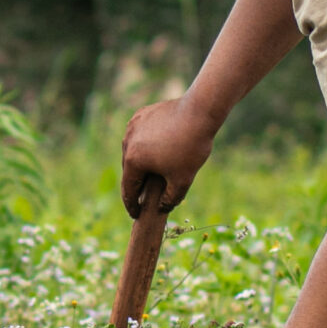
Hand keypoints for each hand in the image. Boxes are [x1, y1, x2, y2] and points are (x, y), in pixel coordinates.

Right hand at [121, 95, 218, 216]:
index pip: (128, 189)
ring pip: (133, 151)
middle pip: (129, 169)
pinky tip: (156, 149)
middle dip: (137, 184)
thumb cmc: (190, 147)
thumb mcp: (182, 180)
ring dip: (140, 162)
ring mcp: (133, 126)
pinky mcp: (142, 115)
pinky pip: (139, 135)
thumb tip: (161, 208)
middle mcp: (127, 142)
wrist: (199, 112)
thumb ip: (170, 199)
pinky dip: (145, 145)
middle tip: (144, 197)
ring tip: (151, 172)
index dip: (132, 205)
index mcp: (133, 161)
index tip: (136, 215)